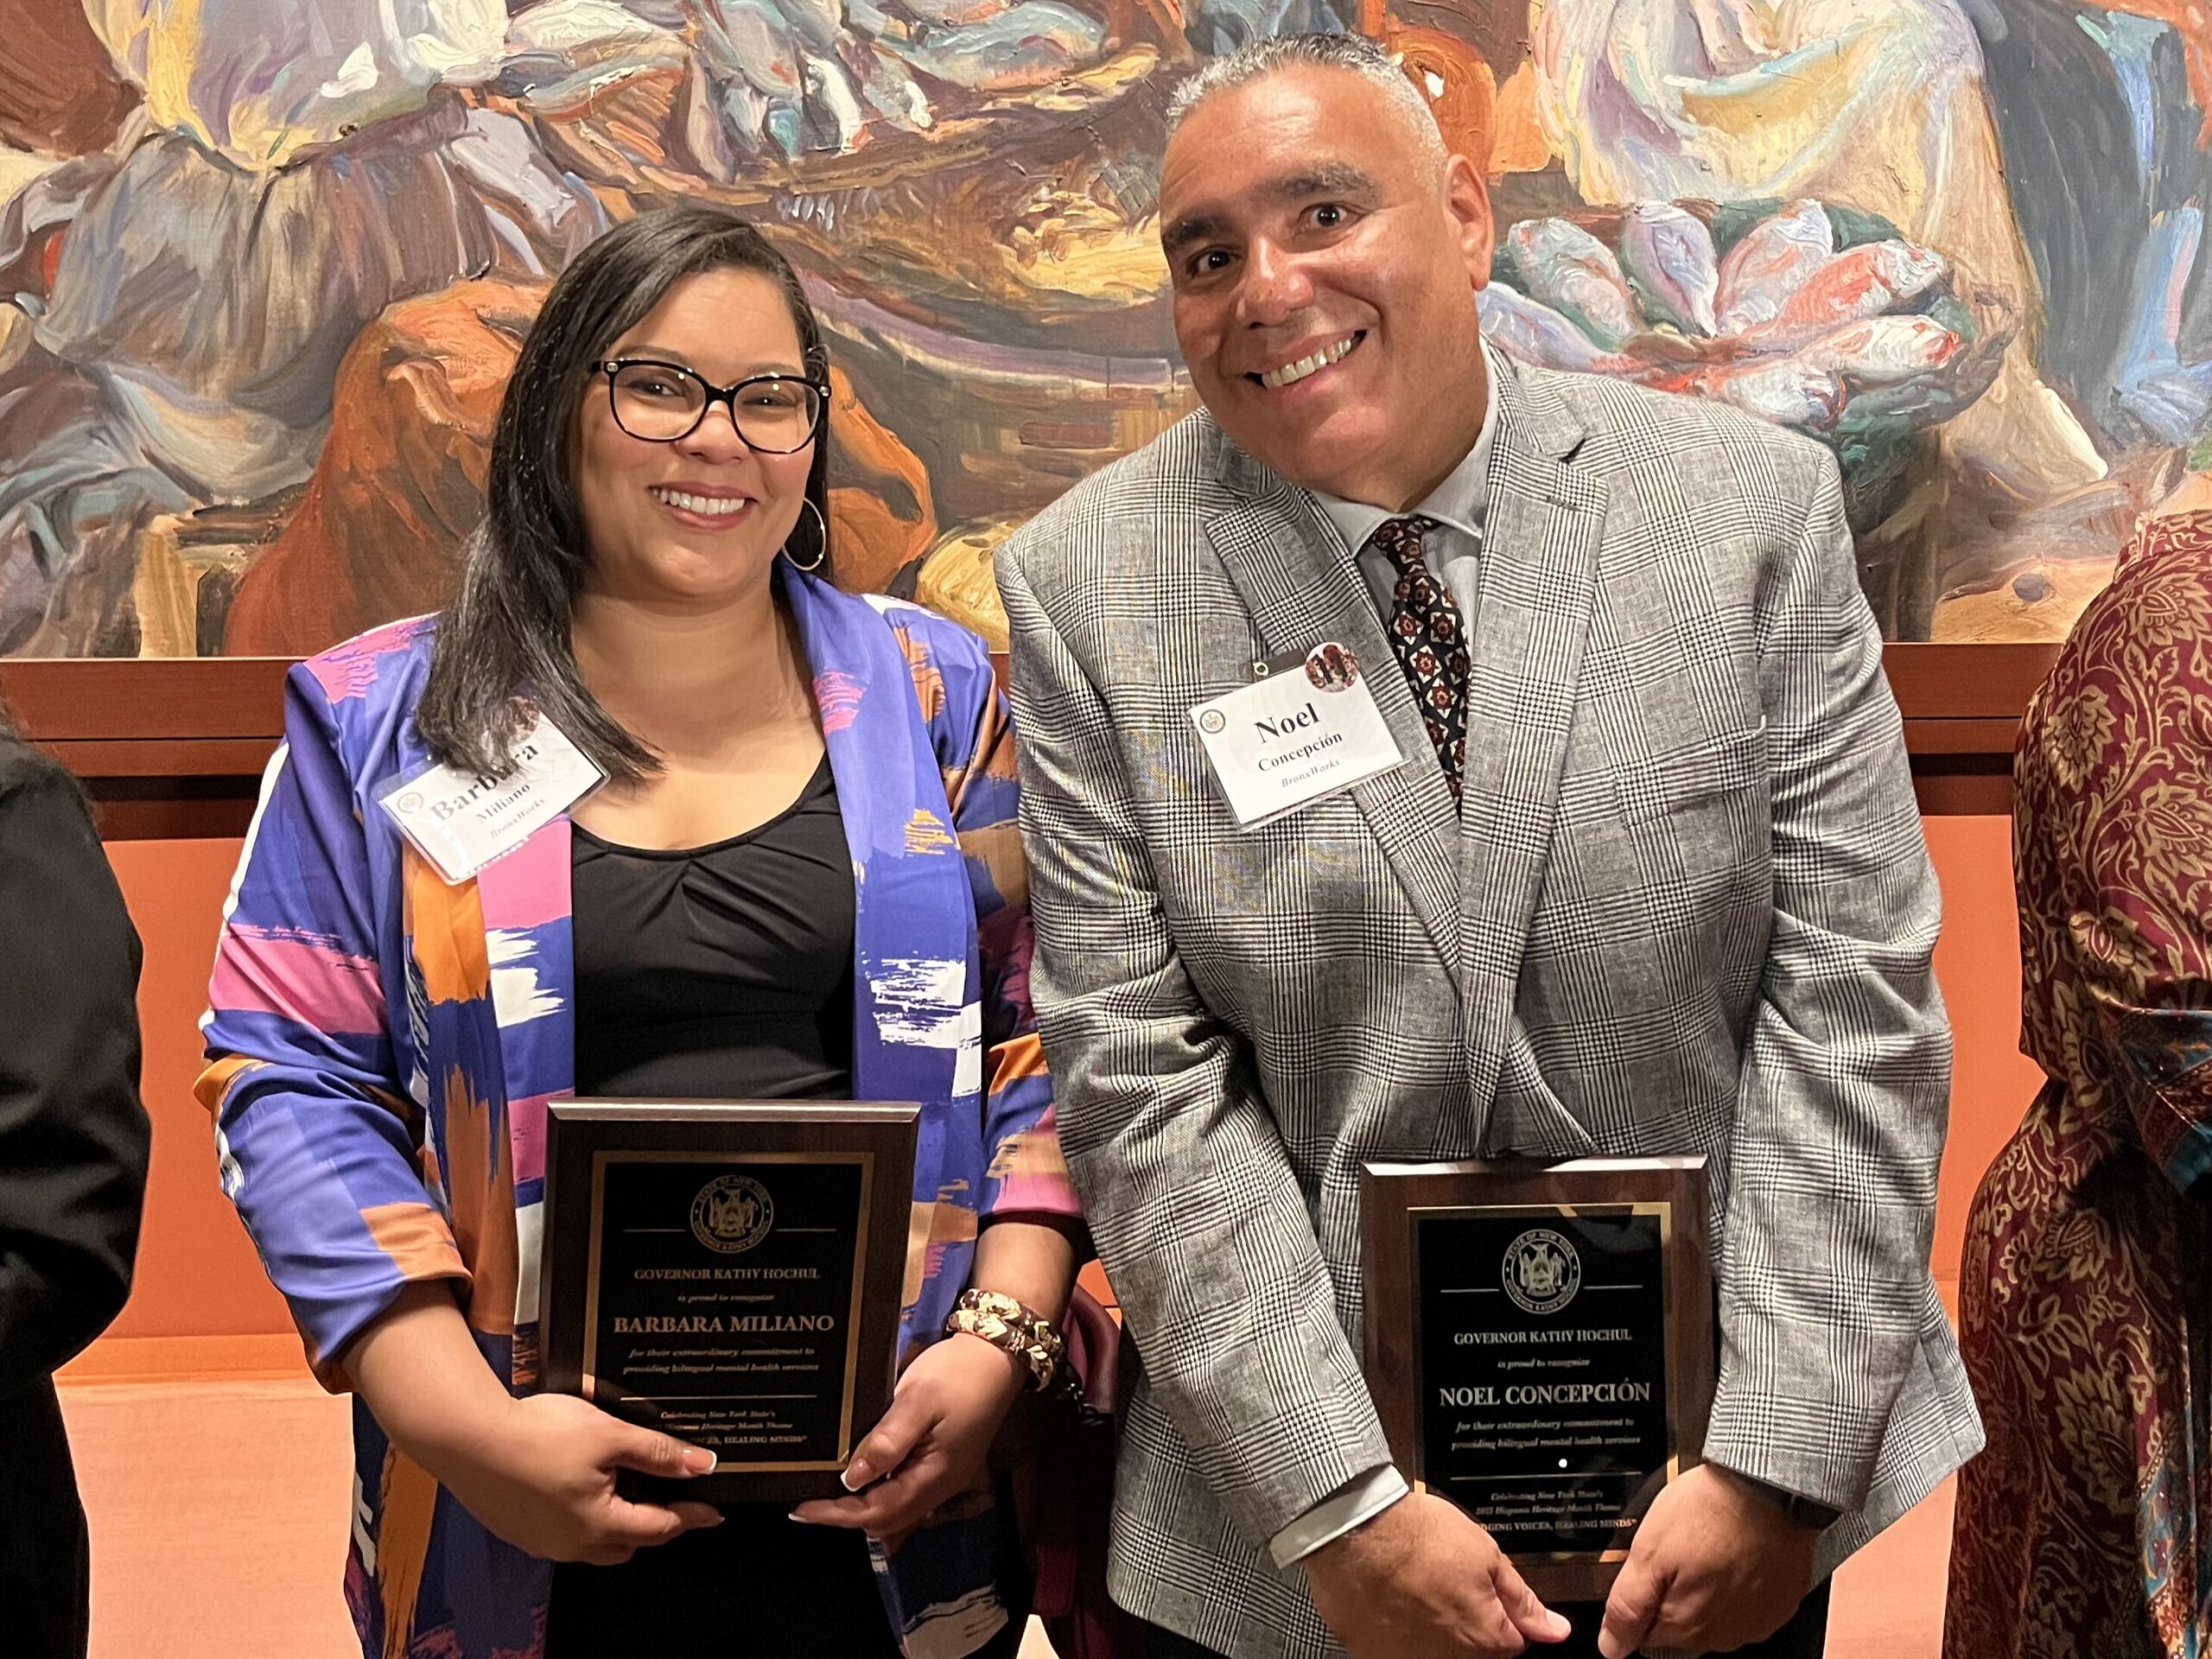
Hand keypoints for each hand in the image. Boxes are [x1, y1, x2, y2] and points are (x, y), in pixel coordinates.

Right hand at [427, 1391, 723, 1565]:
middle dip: (652, 1526)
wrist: (468, 1437)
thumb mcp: (609, 1434)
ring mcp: (540, 1540)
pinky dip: (581, 1517)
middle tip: (670, 1500)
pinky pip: (561, 1533)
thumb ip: (657, 1453)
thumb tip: (701, 1465)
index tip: (712, 1512)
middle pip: (626, 1543)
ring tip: (625, 1492)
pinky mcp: (516, 1528)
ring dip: (615, 1523)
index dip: (690, 1516)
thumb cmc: (539, 1434)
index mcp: (599, 1524)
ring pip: (593, 1543)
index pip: (659, 1526)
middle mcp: (570, 1543)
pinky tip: (577, 1489)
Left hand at [790, 1331, 1027, 1537]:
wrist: (997, 1353)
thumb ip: (886, 1442)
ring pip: (895, 1504)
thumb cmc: (958, 1374)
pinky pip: (904, 1486)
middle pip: (887, 1518)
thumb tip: (851, 1479)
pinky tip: (858, 1468)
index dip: (839, 1515)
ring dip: (860, 1503)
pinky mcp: (942, 1459)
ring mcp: (943, 1473)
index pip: (879, 1513)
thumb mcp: (917, 1401)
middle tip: (808, 1499)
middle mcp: (940, 1484)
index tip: (802, 1507)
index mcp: (935, 1476)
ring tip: (825, 1488)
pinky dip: (877, 1486)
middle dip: (846, 1515)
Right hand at [1303, 1489, 1571, 1657]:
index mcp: (1485, 1640)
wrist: (1353, 1529)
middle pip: (1474, 1650)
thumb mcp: (1486, 1555)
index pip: (1515, 1641)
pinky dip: (1397, 1627)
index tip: (1487, 1591)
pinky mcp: (1373, 1655)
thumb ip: (1523, 1600)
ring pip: (1434, 1649)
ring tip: (1416, 1585)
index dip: (1504, 1610)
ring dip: (1431, 1625)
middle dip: (1467, 1619)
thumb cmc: (1415, 1536)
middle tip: (1447, 1581)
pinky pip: (1397, 1647)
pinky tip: (1391, 1596)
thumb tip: (1555, 1628)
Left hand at [1598, 1465, 1818, 1657]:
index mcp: (1684, 1625)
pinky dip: (1740, 1587)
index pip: (1646, 1634)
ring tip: (1710, 1548)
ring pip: (1716, 1618)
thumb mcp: (1648, 1551)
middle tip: (1682, 1551)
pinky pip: (1749, 1607)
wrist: (1766, 1485)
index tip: (1653, 1567)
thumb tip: (1611, 1647)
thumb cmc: (1709, 1510)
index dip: (1643, 1597)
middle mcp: (1722, 1636)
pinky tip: (1736, 1556)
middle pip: (1681, 1626)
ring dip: (1709, 1591)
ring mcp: (1755, 1624)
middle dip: (1675, 1593)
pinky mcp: (1779, 1607)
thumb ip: (1627, 1605)